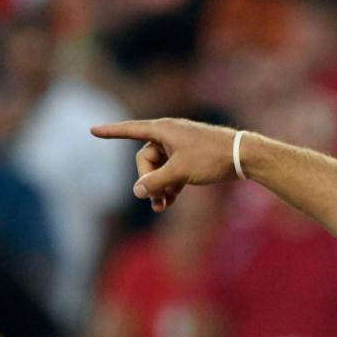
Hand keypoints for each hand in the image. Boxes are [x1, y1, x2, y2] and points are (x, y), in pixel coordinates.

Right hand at [91, 118, 241, 211]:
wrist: (243, 155)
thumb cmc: (211, 158)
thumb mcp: (179, 172)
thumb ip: (155, 182)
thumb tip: (136, 191)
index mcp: (163, 130)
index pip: (131, 130)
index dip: (112, 132)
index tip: (92, 131)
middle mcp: (169, 134)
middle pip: (146, 159)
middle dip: (148, 180)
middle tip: (156, 199)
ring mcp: (180, 146)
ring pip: (160, 168)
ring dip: (158, 187)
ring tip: (162, 206)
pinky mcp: (191, 156)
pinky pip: (172, 171)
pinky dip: (170, 184)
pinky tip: (170, 202)